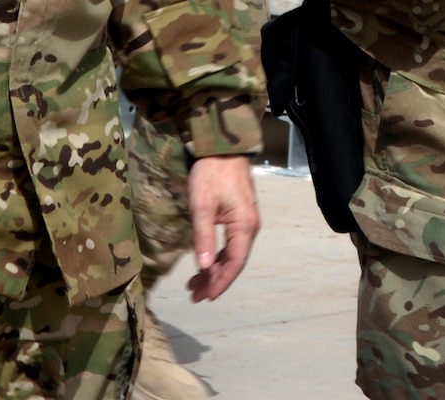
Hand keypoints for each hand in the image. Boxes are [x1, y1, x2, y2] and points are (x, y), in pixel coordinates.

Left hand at [186, 155, 258, 302]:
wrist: (222, 148)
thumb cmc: (211, 175)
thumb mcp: (202, 206)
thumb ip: (203, 237)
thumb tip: (203, 268)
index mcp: (245, 225)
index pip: (235, 262)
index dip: (221, 282)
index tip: (206, 297)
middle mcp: (250, 226)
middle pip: (234, 261)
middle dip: (215, 280)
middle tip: (194, 296)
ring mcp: (246, 221)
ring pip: (232, 253)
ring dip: (214, 269)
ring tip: (194, 285)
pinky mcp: (239, 216)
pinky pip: (230, 243)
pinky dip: (216, 256)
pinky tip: (204, 263)